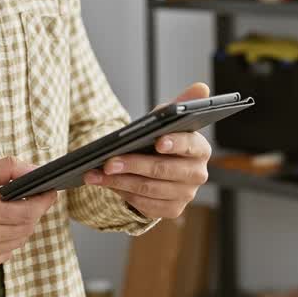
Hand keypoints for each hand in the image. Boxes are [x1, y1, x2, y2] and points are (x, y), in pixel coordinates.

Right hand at [0, 156, 57, 274]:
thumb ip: (6, 169)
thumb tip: (35, 170)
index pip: (28, 210)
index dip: (43, 201)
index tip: (50, 191)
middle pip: (26, 228)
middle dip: (33, 211)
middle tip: (32, 197)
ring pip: (17, 243)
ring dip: (21, 226)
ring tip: (12, 210)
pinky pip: (3, 255)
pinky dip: (7, 241)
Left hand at [83, 82, 212, 218]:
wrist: (158, 166)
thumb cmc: (162, 138)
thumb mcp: (169, 120)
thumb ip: (182, 104)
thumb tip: (201, 86)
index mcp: (200, 149)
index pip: (190, 145)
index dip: (175, 143)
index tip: (158, 141)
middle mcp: (197, 174)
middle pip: (163, 170)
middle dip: (133, 164)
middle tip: (108, 161)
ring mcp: (185, 194)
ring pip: (149, 189)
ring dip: (119, 181)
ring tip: (96, 173)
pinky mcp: (172, 209)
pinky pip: (144, 204)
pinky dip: (122, 193)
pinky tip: (105, 184)